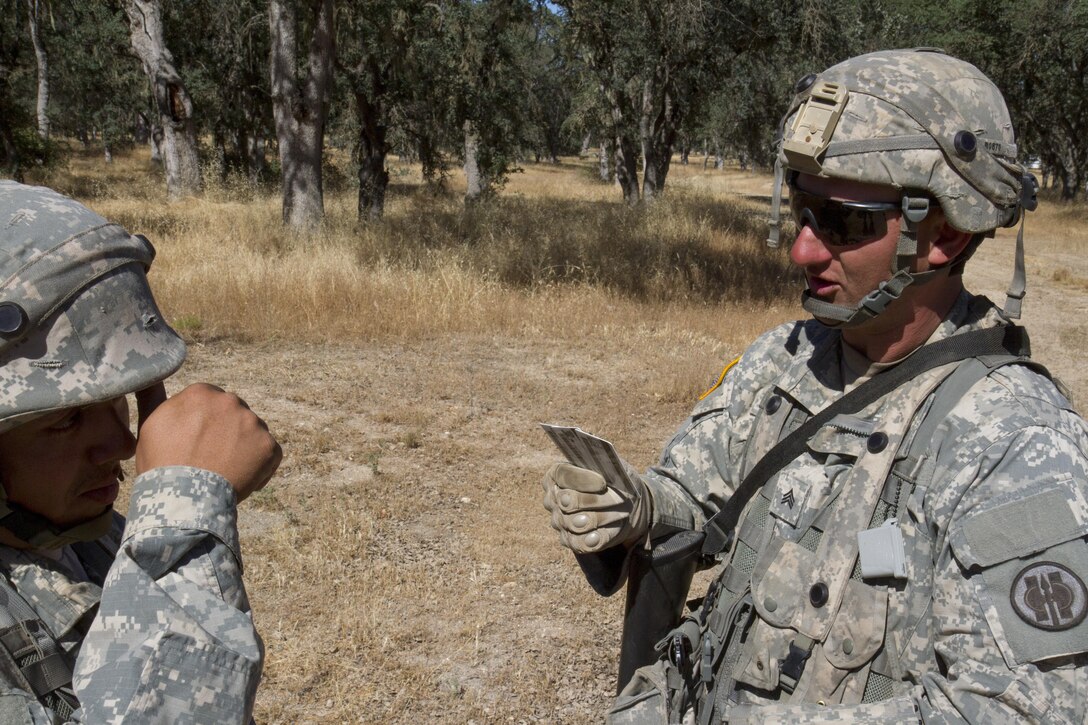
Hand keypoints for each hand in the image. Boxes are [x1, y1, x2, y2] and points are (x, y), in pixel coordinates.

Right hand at [135, 383, 281, 501]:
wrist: (183, 499)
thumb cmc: (161, 464)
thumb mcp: (151, 425)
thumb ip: (161, 399)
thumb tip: (163, 381)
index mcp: (201, 393)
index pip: (209, 401)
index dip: (204, 423)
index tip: (197, 441)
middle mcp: (231, 401)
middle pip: (232, 413)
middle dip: (225, 431)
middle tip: (211, 457)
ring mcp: (253, 423)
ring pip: (252, 431)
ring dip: (243, 446)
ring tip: (225, 470)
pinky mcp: (269, 446)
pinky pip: (269, 453)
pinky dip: (260, 465)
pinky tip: (242, 479)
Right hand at [542, 462, 649, 553]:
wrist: (627, 504)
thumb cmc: (615, 481)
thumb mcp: (614, 469)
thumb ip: (606, 467)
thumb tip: (601, 472)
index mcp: (558, 474)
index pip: (563, 475)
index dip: (582, 479)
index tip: (603, 483)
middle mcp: (554, 498)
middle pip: (568, 501)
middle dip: (595, 501)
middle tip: (619, 500)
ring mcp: (560, 521)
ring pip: (577, 523)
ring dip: (602, 518)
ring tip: (621, 513)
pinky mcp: (571, 540)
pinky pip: (579, 543)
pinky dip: (594, 539)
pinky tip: (603, 533)